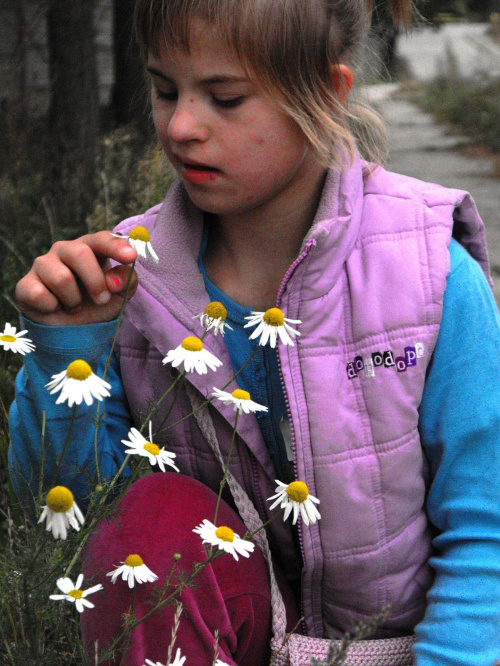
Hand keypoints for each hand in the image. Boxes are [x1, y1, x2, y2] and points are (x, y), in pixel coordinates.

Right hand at [15, 231, 138, 325]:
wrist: (72, 333)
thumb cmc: (95, 306)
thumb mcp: (119, 296)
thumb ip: (126, 282)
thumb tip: (116, 278)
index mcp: (90, 249)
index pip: (101, 239)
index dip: (115, 246)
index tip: (130, 257)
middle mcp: (64, 251)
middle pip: (79, 253)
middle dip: (95, 281)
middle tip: (101, 300)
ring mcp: (43, 265)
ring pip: (61, 278)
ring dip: (74, 300)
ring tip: (74, 306)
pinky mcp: (25, 284)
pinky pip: (39, 294)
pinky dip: (53, 307)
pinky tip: (54, 308)